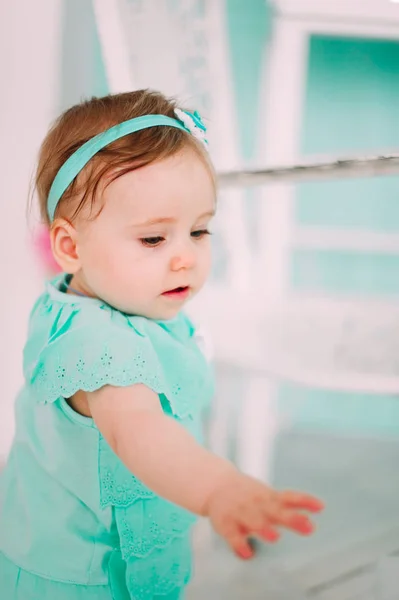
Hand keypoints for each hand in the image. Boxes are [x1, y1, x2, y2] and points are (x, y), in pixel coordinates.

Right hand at [205, 472, 323, 558]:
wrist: (216, 485)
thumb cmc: (249, 495)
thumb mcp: (269, 496)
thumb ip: (289, 507)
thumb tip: (317, 512)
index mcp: (269, 497)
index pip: (289, 497)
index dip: (305, 501)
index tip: (321, 507)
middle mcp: (257, 503)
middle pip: (276, 510)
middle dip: (291, 518)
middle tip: (308, 527)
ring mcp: (241, 511)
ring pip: (254, 519)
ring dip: (264, 527)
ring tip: (275, 537)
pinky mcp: (226, 523)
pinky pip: (232, 534)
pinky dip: (239, 544)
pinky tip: (247, 553)